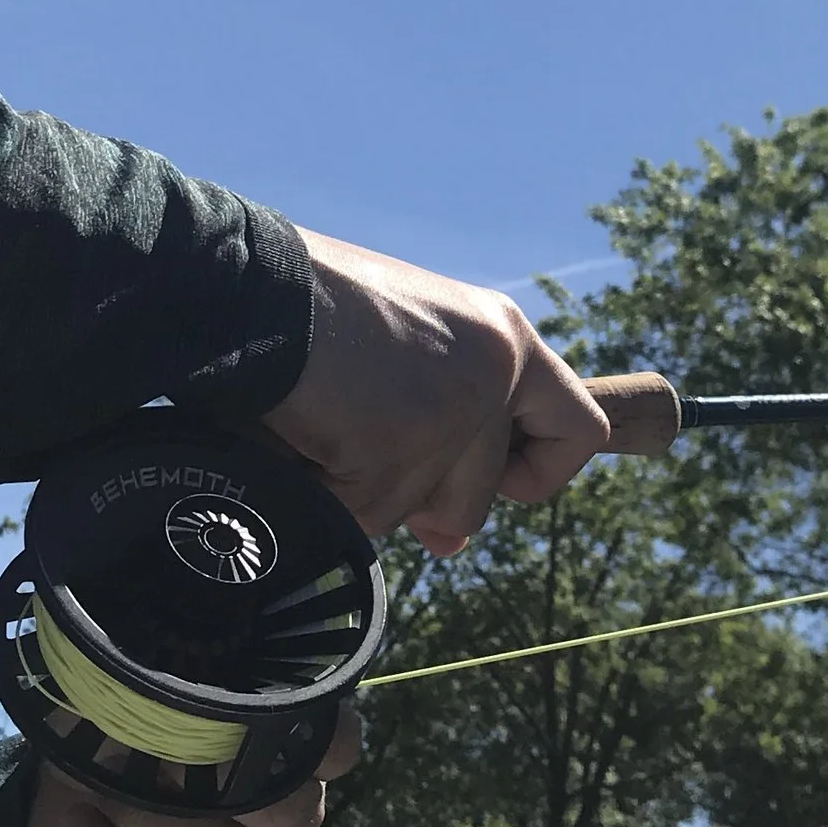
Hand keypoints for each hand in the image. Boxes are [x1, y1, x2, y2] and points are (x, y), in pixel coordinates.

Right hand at [266, 229, 609, 553]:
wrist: (246, 285)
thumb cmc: (313, 315)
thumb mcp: (408, 351)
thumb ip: (447, 430)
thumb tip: (451, 541)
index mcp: (504, 337)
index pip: (581, 429)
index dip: (538, 471)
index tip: (493, 475)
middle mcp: (498, 366)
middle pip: (487, 495)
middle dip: (424, 495)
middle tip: (364, 444)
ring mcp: (455, 408)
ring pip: (426, 513)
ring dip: (368, 489)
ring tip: (329, 420)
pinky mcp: (400, 444)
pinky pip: (366, 516)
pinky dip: (324, 492)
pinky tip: (304, 434)